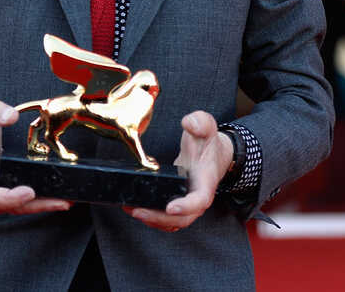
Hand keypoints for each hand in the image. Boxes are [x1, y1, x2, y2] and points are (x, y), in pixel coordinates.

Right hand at [0, 99, 70, 214]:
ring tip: (66, 202)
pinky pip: (22, 204)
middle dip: (35, 206)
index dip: (9, 198)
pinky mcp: (5, 194)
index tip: (29, 191)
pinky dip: (40, 203)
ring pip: (18, 209)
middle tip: (61, 201)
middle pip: (9, 208)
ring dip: (43, 207)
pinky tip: (59, 199)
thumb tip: (12, 116)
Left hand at [124, 110, 231, 231]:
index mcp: (207, 182)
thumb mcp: (207, 126)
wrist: (214, 153)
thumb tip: (189, 123)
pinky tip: (136, 208)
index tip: (170, 206)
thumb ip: (200, 122)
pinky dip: (153, 218)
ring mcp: (189, 203)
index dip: (186, 206)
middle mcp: (198, 197)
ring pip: (173, 222)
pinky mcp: (179, 202)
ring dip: (152, 220)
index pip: (200, 200)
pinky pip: (167, 218)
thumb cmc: (208, 142)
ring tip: (131, 209)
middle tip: (138, 210)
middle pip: (183, 219)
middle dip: (160, 218)